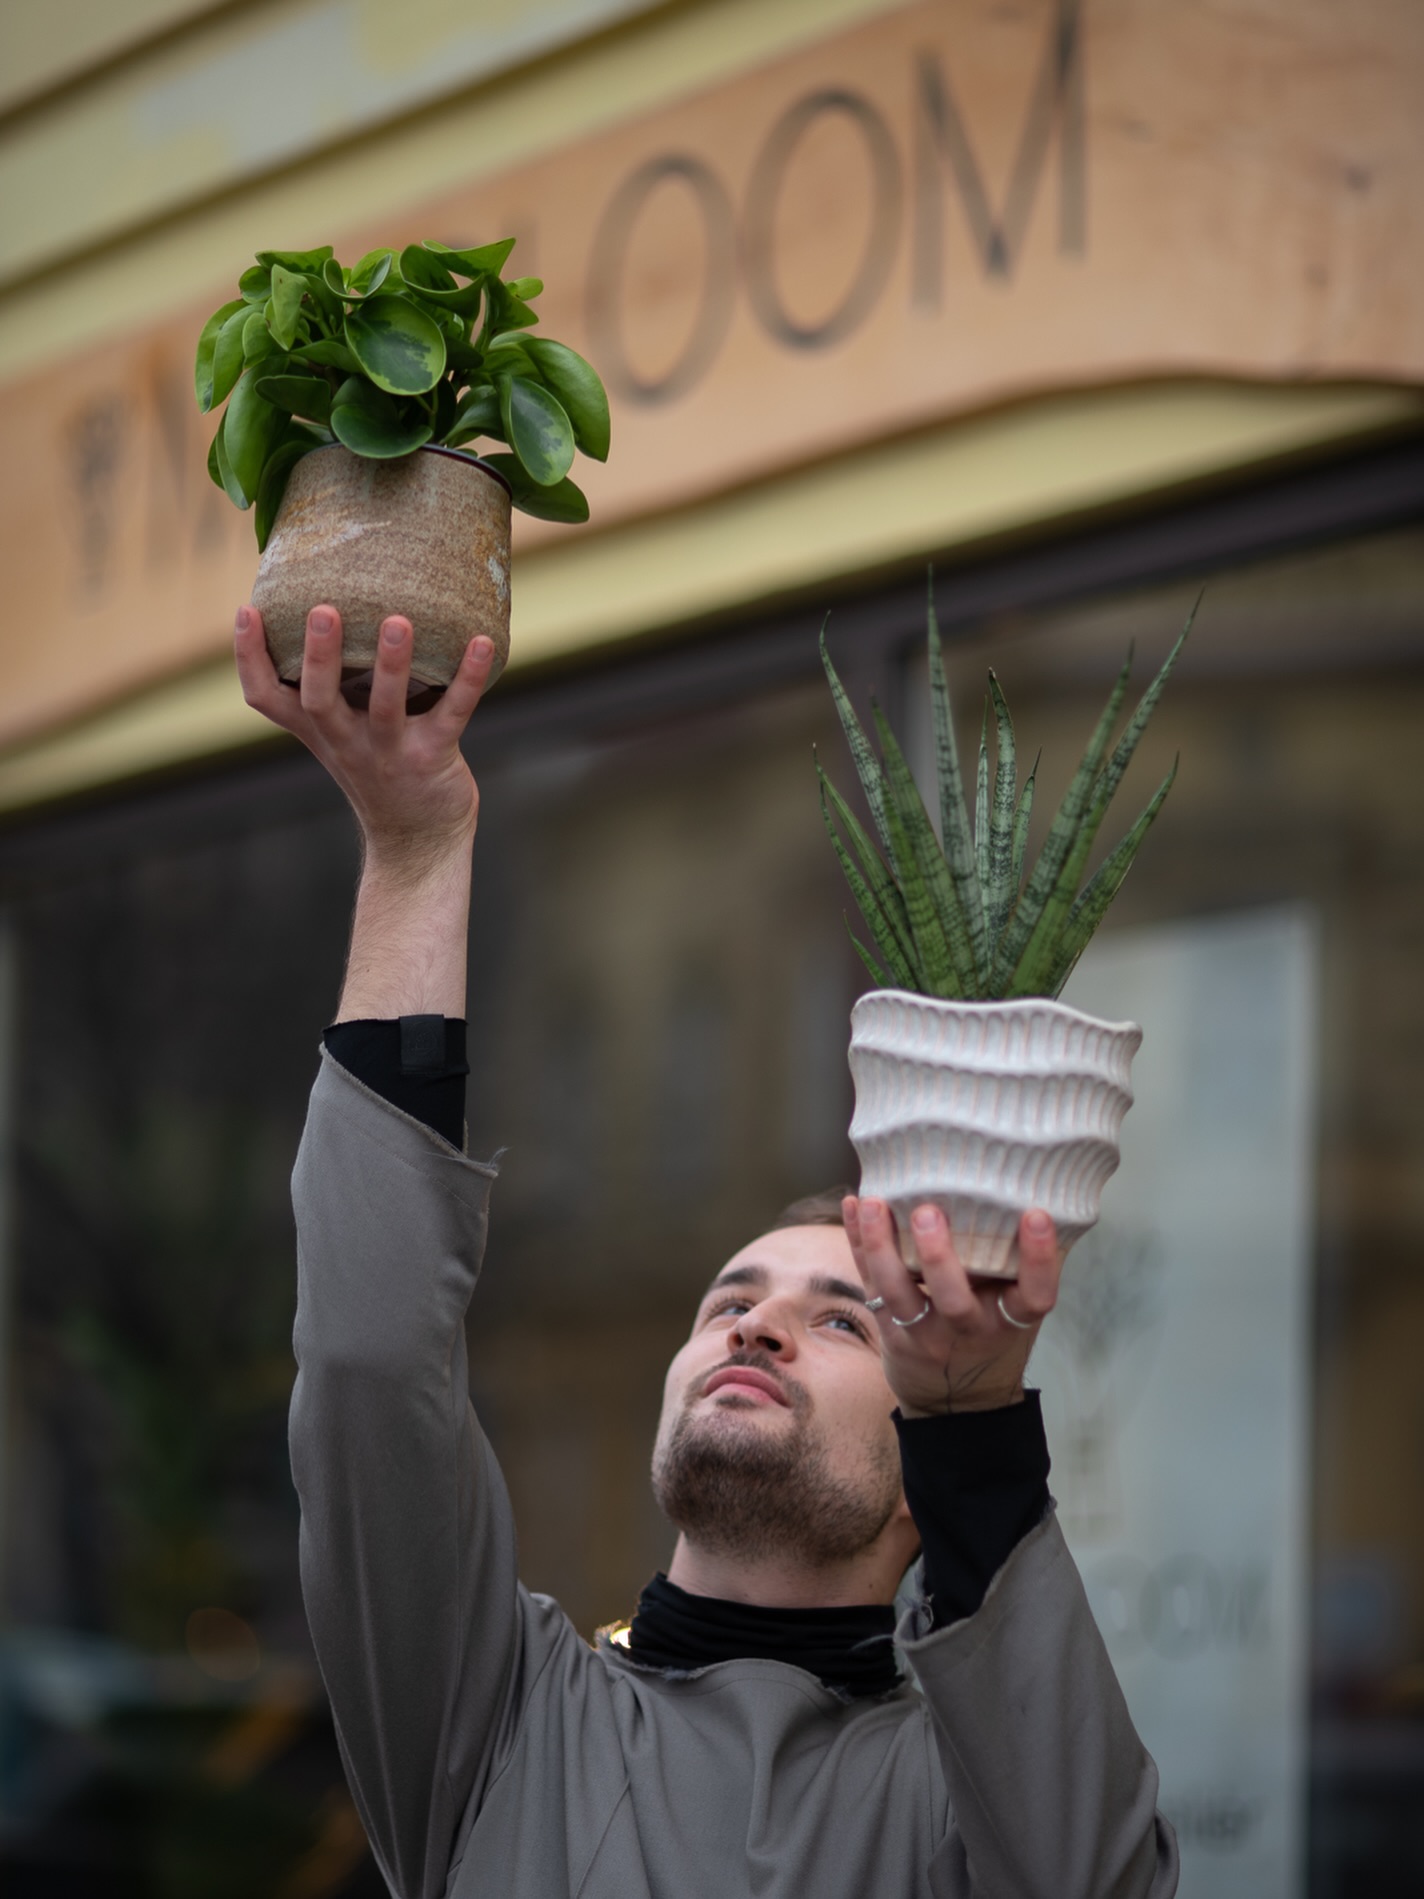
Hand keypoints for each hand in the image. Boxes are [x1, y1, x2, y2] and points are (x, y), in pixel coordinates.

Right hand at [234, 604, 496, 877]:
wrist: (418, 838)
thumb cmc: (379, 766)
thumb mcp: (342, 731)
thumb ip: (333, 684)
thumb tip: (336, 602)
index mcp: (319, 728)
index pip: (266, 697)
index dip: (249, 657)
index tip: (247, 610)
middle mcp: (346, 741)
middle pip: (318, 700)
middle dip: (319, 655)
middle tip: (323, 610)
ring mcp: (389, 752)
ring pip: (385, 708)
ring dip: (392, 664)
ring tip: (397, 621)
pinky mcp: (433, 758)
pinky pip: (452, 714)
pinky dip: (468, 679)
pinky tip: (483, 644)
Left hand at [843, 1198, 1060, 1414]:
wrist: (955, 1403)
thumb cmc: (991, 1336)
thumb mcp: (1015, 1311)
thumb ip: (1019, 1267)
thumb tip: (1026, 1191)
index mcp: (1011, 1321)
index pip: (1036, 1295)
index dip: (1039, 1259)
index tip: (1036, 1215)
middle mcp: (969, 1331)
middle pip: (954, 1301)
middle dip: (938, 1256)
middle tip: (928, 1212)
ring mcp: (924, 1335)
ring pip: (898, 1293)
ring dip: (881, 1245)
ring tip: (874, 1203)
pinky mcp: (889, 1330)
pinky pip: (870, 1283)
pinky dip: (859, 1243)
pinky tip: (852, 1205)